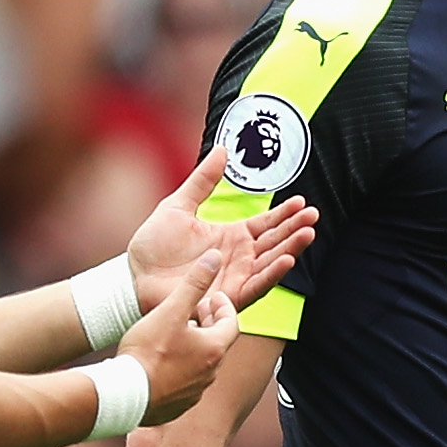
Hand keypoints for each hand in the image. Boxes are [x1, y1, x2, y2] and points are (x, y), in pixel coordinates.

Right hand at [118, 245, 236, 423]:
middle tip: (196, 311)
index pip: (231, 323)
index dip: (224, 306)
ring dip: (195, 347)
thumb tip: (215, 257)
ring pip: (201, 364)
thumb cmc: (147, 352)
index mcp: (213, 349)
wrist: (124, 395)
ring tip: (177, 334)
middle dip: (209, 324)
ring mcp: (194, 393)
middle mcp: (210, 374)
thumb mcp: (170, 310)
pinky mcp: (177, 406)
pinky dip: (181, 368)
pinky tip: (163, 361)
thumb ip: (194, 284)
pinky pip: (186, 384)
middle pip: (217, 343)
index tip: (211, 297)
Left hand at [125, 145, 315, 317]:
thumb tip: (222, 150)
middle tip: (313, 215)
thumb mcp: (178, 205)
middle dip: (295, 228)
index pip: (265, 224)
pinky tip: (287, 259)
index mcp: (230, 236)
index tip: (301, 201)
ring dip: (290, 248)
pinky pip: (255, 285)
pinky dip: (272, 273)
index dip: (284, 213)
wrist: (133, 276)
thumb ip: (202, 180)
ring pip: (270, 262)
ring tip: (308, 233)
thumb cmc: (153, 246)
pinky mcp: (227, 296)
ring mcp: (234, 277)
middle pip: (274, 241)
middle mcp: (238, 257)